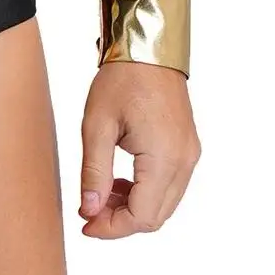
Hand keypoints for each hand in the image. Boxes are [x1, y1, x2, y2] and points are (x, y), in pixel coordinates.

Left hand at [76, 59, 199, 237]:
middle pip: (155, 216)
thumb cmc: (122, 78)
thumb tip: (89, 209)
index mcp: (164, 157)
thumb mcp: (97, 124)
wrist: (148, 47)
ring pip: (164, 204)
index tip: (85, 223)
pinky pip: (169, 185)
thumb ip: (94, 171)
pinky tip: (120, 180)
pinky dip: (145, 192)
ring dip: (132, 207)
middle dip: (120, 220)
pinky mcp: (187, 148)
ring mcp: (189, 155)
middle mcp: (184, 161)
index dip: (111, 227)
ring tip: (100, 192)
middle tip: (89, 209)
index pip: (141, 216)